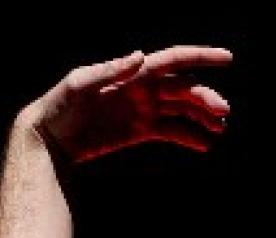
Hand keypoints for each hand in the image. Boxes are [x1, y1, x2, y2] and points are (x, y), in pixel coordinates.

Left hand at [23, 46, 232, 163]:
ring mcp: (141, 109)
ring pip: (181, 110)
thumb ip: (110, 71)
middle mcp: (141, 88)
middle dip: (205, 98)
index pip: (174, 60)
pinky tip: (204, 144)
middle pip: (184, 88)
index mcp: (132, 72)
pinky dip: (187, 137)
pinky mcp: (137, 131)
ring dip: (202, 117)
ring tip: (219, 129)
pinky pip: (169, 132)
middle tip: (223, 113)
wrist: (47, 137)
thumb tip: (141, 55)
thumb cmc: (59, 105)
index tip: (228, 58)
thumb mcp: (80, 85)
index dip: (202, 57)